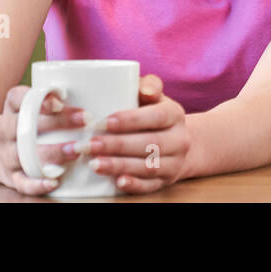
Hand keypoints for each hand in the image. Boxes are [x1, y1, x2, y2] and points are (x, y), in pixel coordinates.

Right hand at [0, 84, 91, 195]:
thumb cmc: (22, 122)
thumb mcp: (27, 104)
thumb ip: (51, 97)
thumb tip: (85, 93)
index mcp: (11, 108)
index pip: (18, 98)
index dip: (39, 99)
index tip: (60, 101)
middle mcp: (5, 131)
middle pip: (25, 125)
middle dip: (57, 122)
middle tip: (85, 120)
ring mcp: (7, 155)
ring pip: (24, 155)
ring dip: (52, 153)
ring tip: (77, 150)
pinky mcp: (11, 177)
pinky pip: (22, 182)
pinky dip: (37, 184)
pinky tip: (54, 182)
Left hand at [85, 74, 191, 194]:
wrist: (178, 142)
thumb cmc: (154, 113)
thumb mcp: (154, 96)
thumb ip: (147, 85)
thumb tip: (143, 90)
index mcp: (175, 114)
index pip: (156, 117)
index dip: (131, 120)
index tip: (105, 122)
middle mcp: (179, 139)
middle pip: (150, 144)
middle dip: (117, 145)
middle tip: (90, 145)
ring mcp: (175, 163)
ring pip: (148, 167)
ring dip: (120, 166)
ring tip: (94, 163)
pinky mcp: (166, 181)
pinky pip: (151, 186)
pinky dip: (134, 185)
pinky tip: (117, 182)